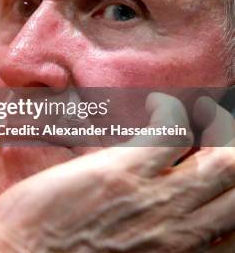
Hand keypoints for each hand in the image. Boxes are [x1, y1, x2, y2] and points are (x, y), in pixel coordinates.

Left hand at [0, 93, 234, 251]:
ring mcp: (154, 202)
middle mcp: (180, 234)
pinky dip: (172, 112)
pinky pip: (171, 132)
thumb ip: (151, 238)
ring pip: (223, 160)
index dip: (232, 190)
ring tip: (199, 114)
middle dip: (232, 154)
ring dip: (217, 130)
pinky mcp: (121, 172)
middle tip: (216, 135)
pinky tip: (158, 105)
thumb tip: (160, 207)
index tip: (219, 165)